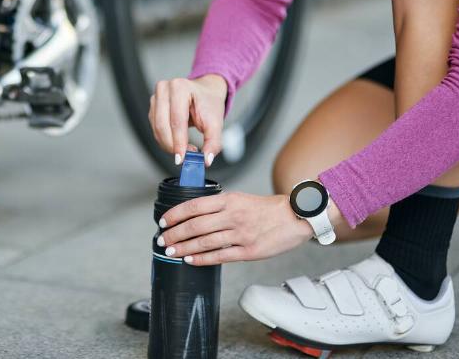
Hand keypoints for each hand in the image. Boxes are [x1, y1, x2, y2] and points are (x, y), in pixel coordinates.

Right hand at [148, 74, 226, 165]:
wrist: (205, 92)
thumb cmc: (209, 103)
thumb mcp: (216, 122)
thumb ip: (213, 142)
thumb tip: (206, 160)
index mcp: (180, 88)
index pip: (177, 120)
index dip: (179, 142)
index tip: (182, 158)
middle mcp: (164, 89)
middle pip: (163, 126)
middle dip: (173, 146)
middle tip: (185, 157)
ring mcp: (156, 98)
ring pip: (157, 130)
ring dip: (168, 145)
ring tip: (184, 148)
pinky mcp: (152, 107)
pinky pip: (155, 129)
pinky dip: (165, 140)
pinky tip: (177, 142)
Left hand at [157, 192, 332, 265]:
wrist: (296, 217)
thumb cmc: (266, 208)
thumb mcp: (240, 198)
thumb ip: (218, 205)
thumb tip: (192, 214)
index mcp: (229, 200)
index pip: (194, 206)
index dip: (174, 214)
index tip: (162, 222)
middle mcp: (233, 216)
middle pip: (195, 225)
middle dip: (174, 234)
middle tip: (162, 240)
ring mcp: (241, 234)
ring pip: (204, 242)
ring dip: (184, 248)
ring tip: (171, 251)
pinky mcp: (250, 251)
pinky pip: (220, 256)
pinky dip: (202, 259)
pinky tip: (190, 260)